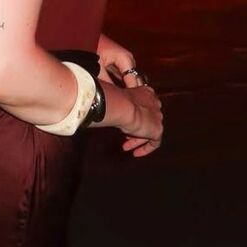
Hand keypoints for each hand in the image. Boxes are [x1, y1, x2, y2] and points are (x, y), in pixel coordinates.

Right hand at [96, 33, 162, 155]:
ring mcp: (157, 117)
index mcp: (145, 92)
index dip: (134, 116)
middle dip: (136, 129)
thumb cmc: (112, 98)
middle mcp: (154, 103)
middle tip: (125, 137)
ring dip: (138, 139)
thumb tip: (89, 98)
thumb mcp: (111, 97)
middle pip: (148, 118)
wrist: (122, 106)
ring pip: (150, 131)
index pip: (143, 106)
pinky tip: (135, 153)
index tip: (123, 124)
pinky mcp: (157, 130)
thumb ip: (108, 99)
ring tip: (126, 146)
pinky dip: (146, 148)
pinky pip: (155, 143)